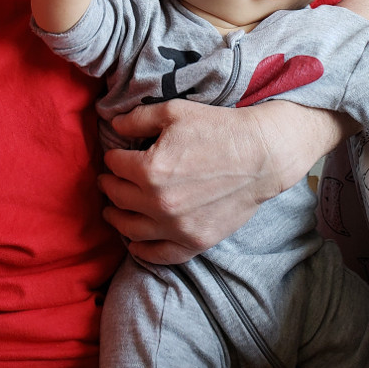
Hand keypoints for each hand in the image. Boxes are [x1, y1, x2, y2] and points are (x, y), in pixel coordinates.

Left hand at [98, 99, 343, 263]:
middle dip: (109, 186)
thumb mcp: (174, 112)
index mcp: (150, 170)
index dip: (112, 157)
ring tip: (111, 210)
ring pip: (130, 229)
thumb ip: (137, 119)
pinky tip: (134, 243)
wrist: (261, 156)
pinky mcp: (195, 242)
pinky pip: (158, 255)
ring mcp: (177, 228)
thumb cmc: (218, 129)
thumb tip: (114, 125)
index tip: (115, 155)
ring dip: (116, 218)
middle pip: (118, 197)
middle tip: (107, 180)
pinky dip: (141, 250)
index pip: (115, 165)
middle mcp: (159, 204)